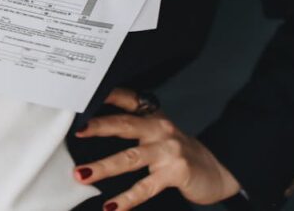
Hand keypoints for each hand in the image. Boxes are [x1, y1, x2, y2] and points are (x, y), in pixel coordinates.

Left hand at [73, 87, 240, 209]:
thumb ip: (133, 126)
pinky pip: (145, 187)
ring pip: (129, 158)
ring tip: (82, 174)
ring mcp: (168, 151)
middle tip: (76, 130)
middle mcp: (160, 129)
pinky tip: (111, 207)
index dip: (107, 95)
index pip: (127, 99)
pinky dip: (127, 199)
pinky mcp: (175, 173)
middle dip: (98, 127)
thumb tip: (93, 126)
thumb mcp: (159, 132)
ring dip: (103, 167)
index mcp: (153, 116)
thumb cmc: (179, 152)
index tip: (85, 94)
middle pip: (124, 124)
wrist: (218, 172)